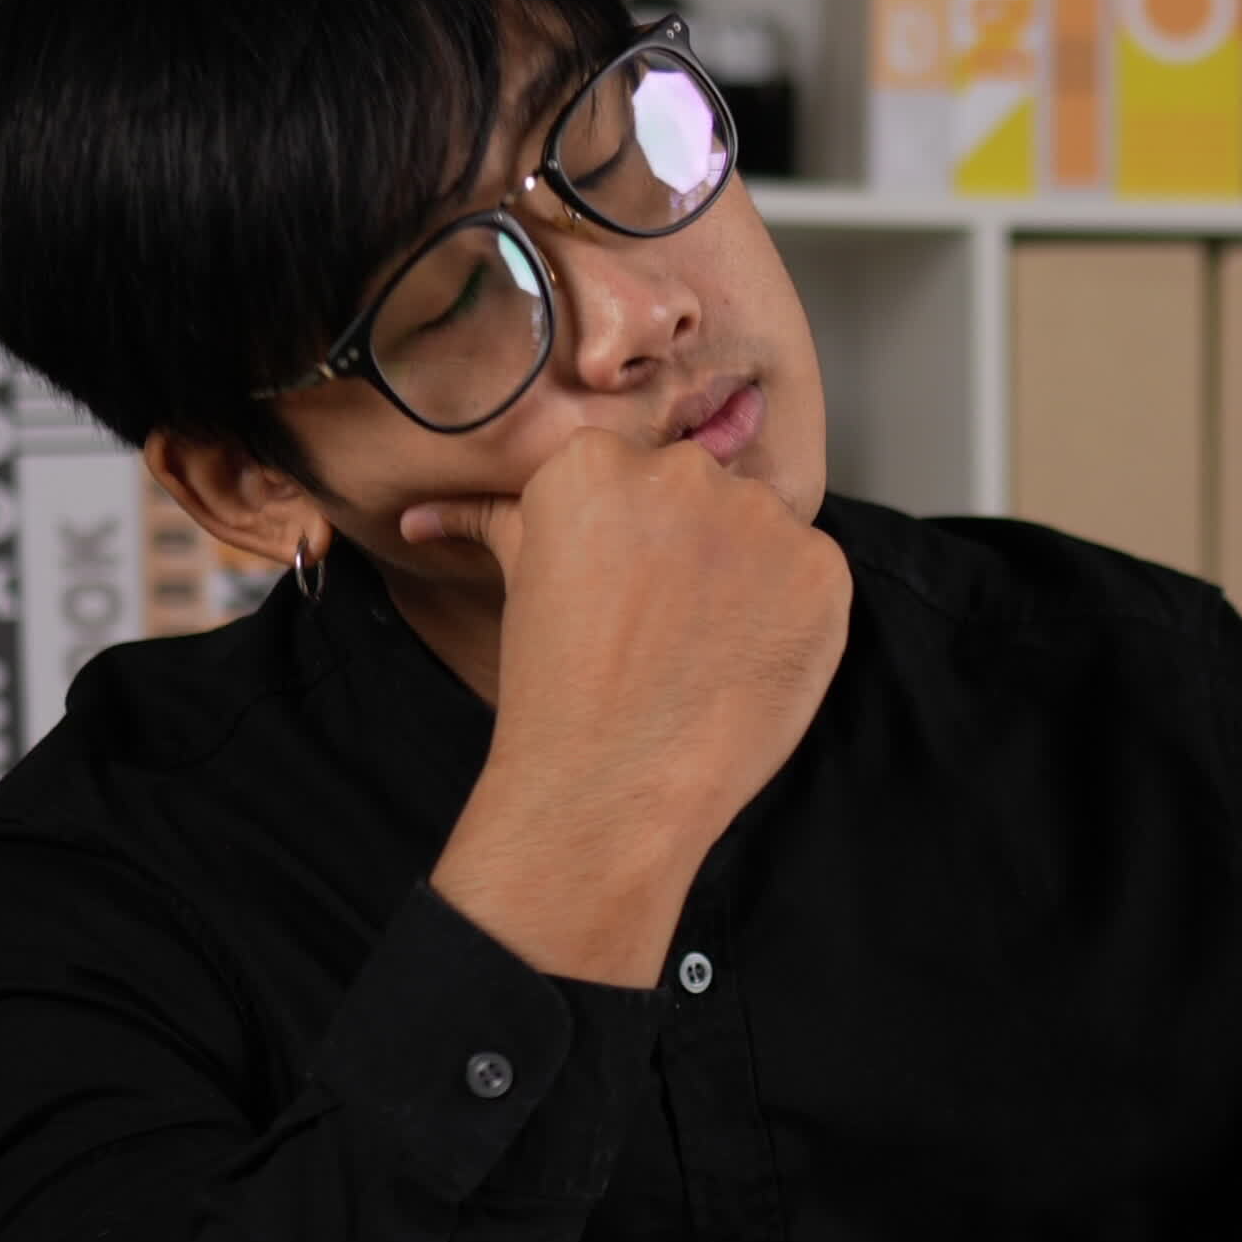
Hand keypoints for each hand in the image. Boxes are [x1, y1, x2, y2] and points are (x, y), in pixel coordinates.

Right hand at [414, 429, 850, 983]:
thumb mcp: (519, 583)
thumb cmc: (558, 687)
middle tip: (664, 622)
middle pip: (703, 489)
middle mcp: (681, 471)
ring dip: (747, 576)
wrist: (611, 782)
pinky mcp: (821, 569)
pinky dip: (792, 613)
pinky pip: (813, 574)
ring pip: (763, 530)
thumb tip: (421, 518)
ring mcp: (759, 519)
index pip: (636, 470)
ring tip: (704, 646)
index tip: (626, 585)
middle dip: (693, 546)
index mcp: (594, 460)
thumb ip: (492, 523)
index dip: (637, 535)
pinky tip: (747, 659)